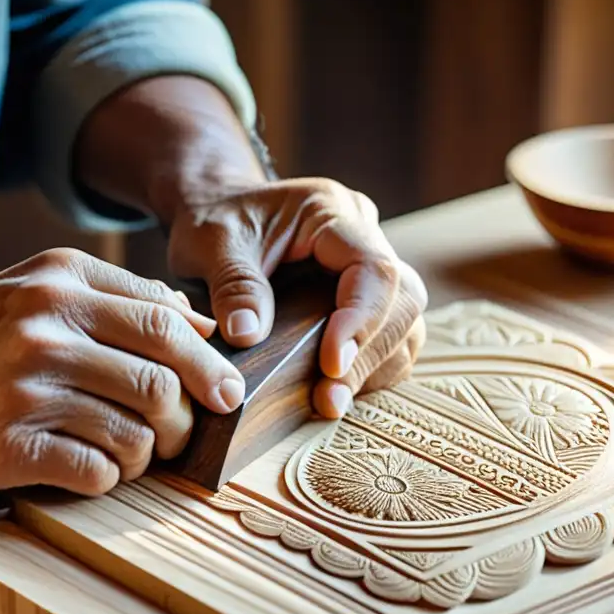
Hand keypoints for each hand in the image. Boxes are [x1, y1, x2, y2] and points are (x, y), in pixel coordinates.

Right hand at [0, 249, 244, 496]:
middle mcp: (42, 329)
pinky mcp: (2, 448)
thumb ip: (115, 299)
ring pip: (134, 433)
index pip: (165, 322)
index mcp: (58, 283)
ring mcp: (21, 389)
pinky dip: (107, 478)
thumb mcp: (31, 292)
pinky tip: (90, 469)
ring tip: (125, 453)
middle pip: (161, 380)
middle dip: (185, 417)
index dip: (209, 363)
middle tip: (179, 434)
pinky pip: (95, 472)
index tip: (226, 392)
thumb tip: (199, 324)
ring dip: (143, 454)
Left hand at [167, 178, 427, 418]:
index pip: (373, 268)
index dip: (361, 319)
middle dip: (369, 354)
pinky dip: (368, 369)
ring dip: (372, 368)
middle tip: (329, 398)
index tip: (331, 364)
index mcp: (331, 211)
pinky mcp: (360, 299)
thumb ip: (233, 285)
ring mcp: (365, 269)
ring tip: (329, 402)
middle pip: (402, 300)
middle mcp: (362, 237)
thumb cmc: (213, 220)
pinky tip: (334, 392)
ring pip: (403, 324)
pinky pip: (387, 339)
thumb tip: (249, 335)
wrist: (213, 211)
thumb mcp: (210, 243)